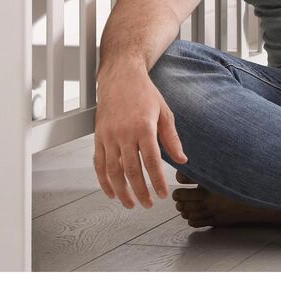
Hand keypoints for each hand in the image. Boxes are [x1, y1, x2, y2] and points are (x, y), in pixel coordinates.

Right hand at [93, 62, 186, 208]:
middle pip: (131, 170)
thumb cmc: (145, 93)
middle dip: (140, 191)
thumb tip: (182, 160)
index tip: (163, 193)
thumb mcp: (164, 112)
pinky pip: (98, 163)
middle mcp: (123, 133)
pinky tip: (111, 192)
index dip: (157, 180)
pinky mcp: (98, 137)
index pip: (151, 161)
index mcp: (143, 127)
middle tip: (148, 204)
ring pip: (112, 171)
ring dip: (121, 190)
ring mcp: (108, 136)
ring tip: (130, 203)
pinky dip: (103, 180)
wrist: (120, 77)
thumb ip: (172, 138)